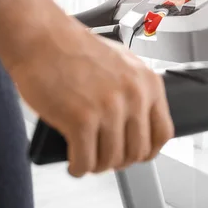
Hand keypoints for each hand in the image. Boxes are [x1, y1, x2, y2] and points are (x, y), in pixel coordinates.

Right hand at [9, 22, 173, 176]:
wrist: (44, 39)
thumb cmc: (78, 48)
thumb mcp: (124, 62)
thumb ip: (137, 87)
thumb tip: (141, 115)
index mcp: (149, 84)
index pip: (163, 132)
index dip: (149, 150)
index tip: (137, 154)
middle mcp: (134, 97)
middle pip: (137, 151)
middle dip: (120, 161)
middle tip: (106, 158)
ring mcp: (109, 109)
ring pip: (111, 159)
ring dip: (98, 166)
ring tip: (88, 160)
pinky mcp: (81, 119)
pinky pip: (86, 160)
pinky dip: (79, 168)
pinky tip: (75, 165)